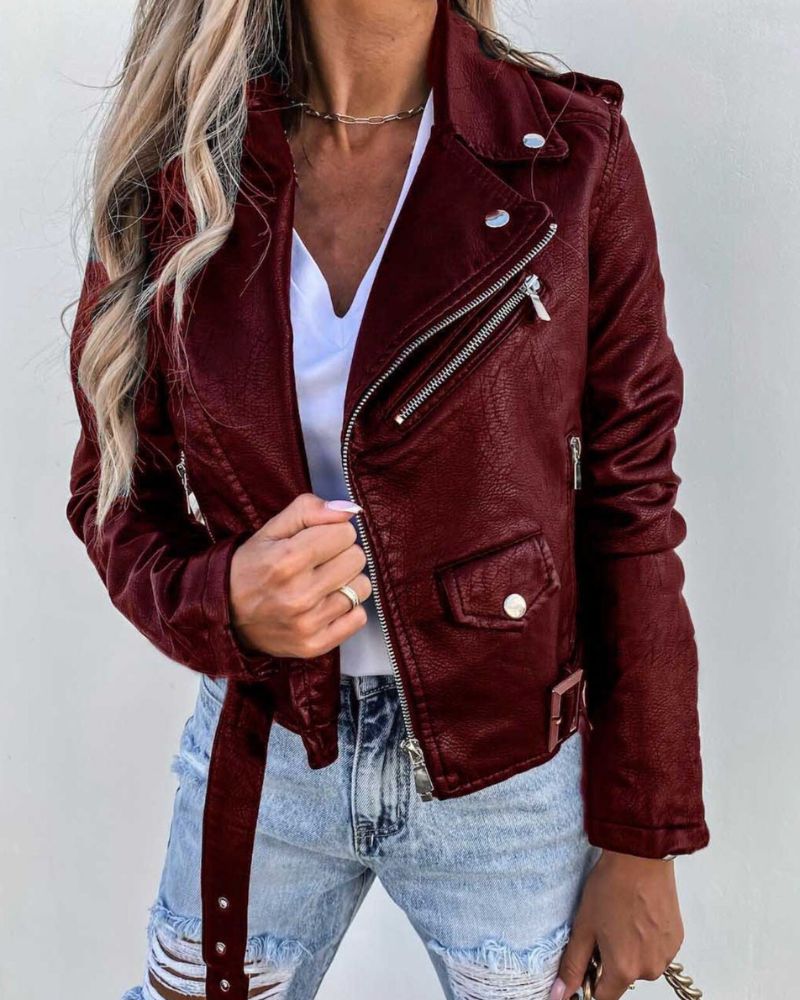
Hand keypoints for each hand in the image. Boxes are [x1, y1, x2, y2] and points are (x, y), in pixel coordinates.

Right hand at [229, 493, 371, 657]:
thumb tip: (349, 510)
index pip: (346, 532)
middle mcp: (299, 594)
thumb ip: (308, 510)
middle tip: (320, 562)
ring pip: (362, 587)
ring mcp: (307, 623)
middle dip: (342, 554)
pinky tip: (326, 604)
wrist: (225, 614)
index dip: (333, 532)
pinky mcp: (314, 645)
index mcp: (287, 559)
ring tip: (322, 583)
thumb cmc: (251, 568)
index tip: (319, 540)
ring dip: (346, 581)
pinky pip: (359, 618)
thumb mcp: (271, 530)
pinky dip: (348, 609)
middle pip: (357, 558)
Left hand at [550, 851, 682, 999]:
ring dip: (631, 949)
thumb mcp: (584, 926)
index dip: (591, 982)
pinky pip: (657, 949)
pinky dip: (647, 938)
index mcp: (624, 969)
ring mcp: (666, 955)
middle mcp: (649, 968)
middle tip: (604, 928)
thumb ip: (573, 964)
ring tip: (623, 918)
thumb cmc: (611, 887)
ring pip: (641, 963)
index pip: (604, 996)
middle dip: (611, 960)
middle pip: (623, 977)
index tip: (587, 964)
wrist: (640, 858)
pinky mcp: (677, 939)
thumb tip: (560, 993)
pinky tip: (638, 915)